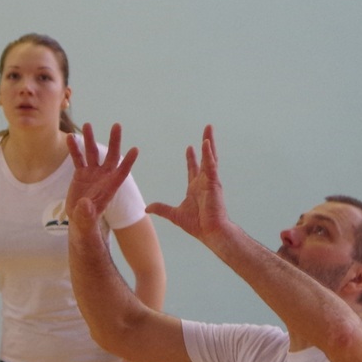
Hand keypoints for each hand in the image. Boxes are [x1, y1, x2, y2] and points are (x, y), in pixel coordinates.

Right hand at [66, 123, 140, 227]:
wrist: (79, 219)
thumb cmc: (87, 221)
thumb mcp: (87, 219)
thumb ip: (87, 213)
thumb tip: (85, 204)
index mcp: (111, 186)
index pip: (122, 171)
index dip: (128, 162)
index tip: (135, 150)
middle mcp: (103, 176)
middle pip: (111, 156)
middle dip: (114, 141)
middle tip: (117, 126)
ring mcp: (92, 173)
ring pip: (92, 153)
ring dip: (90, 139)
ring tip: (87, 124)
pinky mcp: (81, 173)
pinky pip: (78, 158)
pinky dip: (74, 148)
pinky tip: (70, 137)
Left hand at [145, 125, 229, 243]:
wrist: (210, 232)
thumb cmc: (198, 225)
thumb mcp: (174, 215)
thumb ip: (161, 208)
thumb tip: (147, 208)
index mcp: (196, 188)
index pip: (193, 168)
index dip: (192, 158)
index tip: (189, 147)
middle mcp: (205, 182)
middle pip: (206, 157)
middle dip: (205, 143)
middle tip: (207, 129)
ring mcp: (210, 181)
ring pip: (210, 157)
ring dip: (209, 142)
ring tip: (208, 128)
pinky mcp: (214, 183)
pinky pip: (211, 166)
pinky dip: (209, 154)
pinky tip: (206, 143)